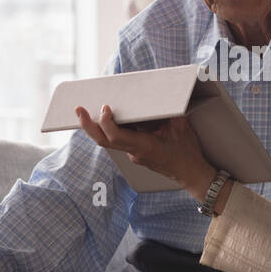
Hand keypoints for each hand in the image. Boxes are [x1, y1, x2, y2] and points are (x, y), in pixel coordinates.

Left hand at [76, 104, 215, 197]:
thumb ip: (164, 111)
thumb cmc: (187, 153)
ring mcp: (134, 155)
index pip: (115, 137)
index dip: (105, 122)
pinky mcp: (136, 154)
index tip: (104, 108)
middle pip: (104, 140)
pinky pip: (121, 140)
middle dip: (88, 125)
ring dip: (99, 126)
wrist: (191, 174)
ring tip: (91, 110)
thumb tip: (153, 97)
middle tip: (78, 110)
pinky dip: (114, 128)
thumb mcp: (179, 126)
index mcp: (143, 147)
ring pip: (110, 140)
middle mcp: (134, 153)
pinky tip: (115, 116)